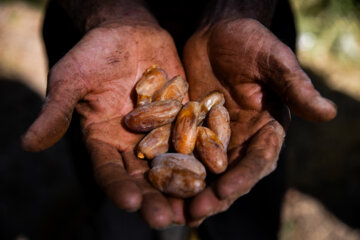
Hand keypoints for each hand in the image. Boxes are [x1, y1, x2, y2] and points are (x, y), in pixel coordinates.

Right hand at [22, 22, 185, 227]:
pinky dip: (204, 151)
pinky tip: (215, 166)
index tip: (131, 202)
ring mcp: (162, 131)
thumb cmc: (94, 54)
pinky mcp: (184, 116)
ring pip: (172, 163)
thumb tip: (28, 144)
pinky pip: (195, 135)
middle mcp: (133, 144)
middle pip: (144, 177)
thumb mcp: (72, 79)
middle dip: (154, 197)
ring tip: (195, 202)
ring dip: (183, 184)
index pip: (109, 172)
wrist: (128, 32)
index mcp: (105, 142)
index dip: (118, 188)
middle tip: (166, 218)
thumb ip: (57, 111)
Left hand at [183, 18, 336, 225]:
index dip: (244, 175)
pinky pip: (183, 153)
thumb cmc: (250, 42)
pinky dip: (174, 170)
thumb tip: (330, 112)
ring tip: (175, 211)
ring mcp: (215, 137)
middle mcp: (242, 139)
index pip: (259, 158)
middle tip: (195, 212)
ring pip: (206, 171)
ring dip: (192, 191)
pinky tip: (159, 183)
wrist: (217, 33)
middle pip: (231, 173)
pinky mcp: (192, 129)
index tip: (226, 189)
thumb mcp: (273, 60)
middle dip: (215, 194)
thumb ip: (295, 87)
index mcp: (266, 128)